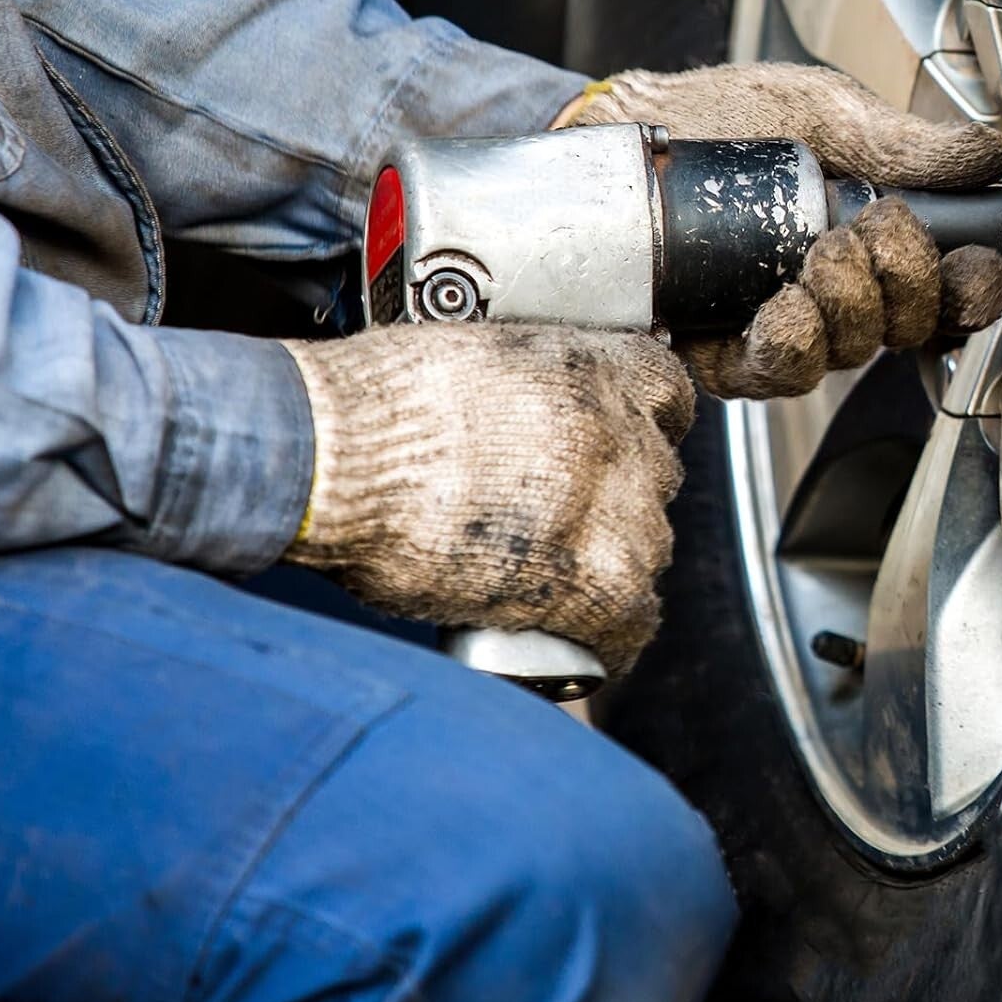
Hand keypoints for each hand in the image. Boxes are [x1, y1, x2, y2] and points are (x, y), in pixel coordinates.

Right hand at [283, 322, 694, 674]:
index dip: (638, 424)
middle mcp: (619, 433)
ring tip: (553, 579)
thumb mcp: (471, 358)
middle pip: (657, 476)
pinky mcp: (592, 581)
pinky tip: (582, 643)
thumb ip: (526, 387)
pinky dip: (608, 637)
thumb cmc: (373, 406)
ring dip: (612, 563)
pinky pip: (631, 623)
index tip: (615, 444)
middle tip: (559, 518)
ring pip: (650, 547)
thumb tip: (523, 419)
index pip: (666, 392)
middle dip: (618, 497)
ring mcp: (615, 508)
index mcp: (592, 366)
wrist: (335, 459)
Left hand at [567, 62, 1001, 397]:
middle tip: (878, 230)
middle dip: (907, 285)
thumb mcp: (820, 111)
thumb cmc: (720, 120)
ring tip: (824, 258)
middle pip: (905, 330)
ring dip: (850, 312)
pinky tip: (783, 309)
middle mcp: (835, 294)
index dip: (973, 291)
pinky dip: (789, 346)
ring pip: (845, 357)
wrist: (624, 131)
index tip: (979, 265)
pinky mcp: (722, 353)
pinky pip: (771, 374)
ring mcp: (781, 328)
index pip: (945, 289)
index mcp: (873, 240)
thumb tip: (987, 155)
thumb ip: (900, 141)